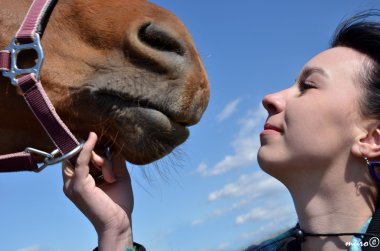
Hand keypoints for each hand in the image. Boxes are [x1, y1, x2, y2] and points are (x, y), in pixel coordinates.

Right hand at [62, 132, 133, 250]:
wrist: (118, 222)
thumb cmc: (119, 203)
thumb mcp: (119, 176)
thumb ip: (114, 161)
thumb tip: (113, 144)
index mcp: (78, 182)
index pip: (77, 158)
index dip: (87, 148)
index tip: (97, 137)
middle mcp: (71, 183)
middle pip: (80, 156)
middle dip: (97, 156)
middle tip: (110, 172)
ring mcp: (72, 184)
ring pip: (85, 157)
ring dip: (103, 162)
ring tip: (111, 179)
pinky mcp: (78, 185)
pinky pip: (82, 160)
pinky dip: (88, 148)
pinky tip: (93, 137)